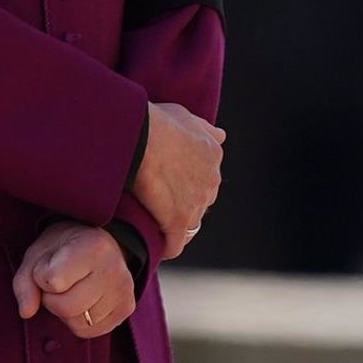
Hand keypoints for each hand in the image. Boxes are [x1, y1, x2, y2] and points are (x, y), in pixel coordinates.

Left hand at [12, 221, 136, 338]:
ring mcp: (124, 290)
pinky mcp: (127, 308)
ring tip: (72, 289)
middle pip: (66, 308)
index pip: (52, 281)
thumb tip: (26, 312)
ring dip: (66, 312)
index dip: (41, 277)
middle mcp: (114, 268)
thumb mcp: (37, 254)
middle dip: (52, 299)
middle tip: (58, 283)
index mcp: (92, 246)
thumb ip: (25, 282)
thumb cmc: (62, 247)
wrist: (96, 240)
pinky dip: (79, 321)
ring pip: (78, 323)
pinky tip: (83, 300)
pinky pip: (90, 331)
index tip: (49, 264)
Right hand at [132, 101, 224, 258]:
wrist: (141, 136)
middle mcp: (210, 181)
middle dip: (182, 206)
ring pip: (188, 227)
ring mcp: (196, 203)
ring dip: (173, 229)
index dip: (186, 184)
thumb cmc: (156, 122)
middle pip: (199, 203)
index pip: (205, 179)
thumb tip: (221, 135)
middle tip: (156, 202)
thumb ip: (203, 128)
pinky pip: (174, 245)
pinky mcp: (178, 221)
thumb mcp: (185, 115)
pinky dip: (164, 247)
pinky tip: (151, 245)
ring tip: (152, 226)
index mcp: (212, 155)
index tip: (167, 184)